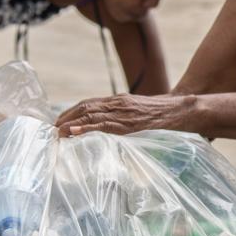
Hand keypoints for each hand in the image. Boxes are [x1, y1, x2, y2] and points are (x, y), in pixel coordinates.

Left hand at [56, 92, 194, 137]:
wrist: (185, 110)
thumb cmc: (165, 116)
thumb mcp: (141, 116)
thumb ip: (126, 121)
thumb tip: (112, 134)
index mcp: (119, 101)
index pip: (88, 104)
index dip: (70, 112)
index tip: (57, 123)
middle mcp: (118, 103)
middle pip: (84, 107)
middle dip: (65, 118)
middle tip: (50, 130)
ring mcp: (124, 112)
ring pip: (90, 114)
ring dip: (70, 123)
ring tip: (56, 132)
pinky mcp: (131, 123)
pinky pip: (105, 125)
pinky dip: (86, 127)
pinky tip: (73, 131)